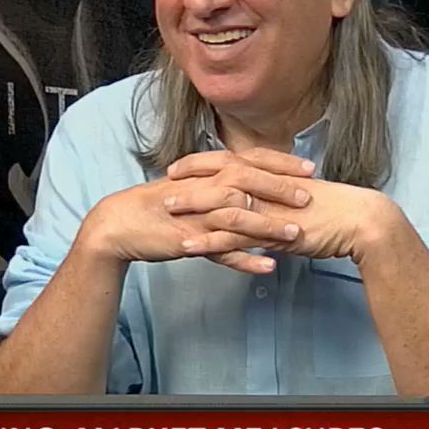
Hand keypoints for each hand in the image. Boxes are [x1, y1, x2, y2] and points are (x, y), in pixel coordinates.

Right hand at [74, 161, 309, 273]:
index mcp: (208, 172)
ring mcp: (196, 215)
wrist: (119, 223)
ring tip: (296, 234)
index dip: (281, 163)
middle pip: (247, 182)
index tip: (309, 168)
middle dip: (280, 188)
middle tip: (309, 196)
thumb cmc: (160, 204)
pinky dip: (244, 260)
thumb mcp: (194, 186)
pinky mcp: (188, 240)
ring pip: (237, 217)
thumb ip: (222, 182)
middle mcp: (204, 188)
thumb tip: (253, 178)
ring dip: (268, 226)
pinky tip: (267, 267)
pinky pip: (220, 251)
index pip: (251, 160)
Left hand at [166, 150, 402, 266]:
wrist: (363, 222)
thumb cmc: (341, 212)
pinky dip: (208, 241)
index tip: (185, 163)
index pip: (235, 161)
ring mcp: (269, 209)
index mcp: (276, 175)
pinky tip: (188, 246)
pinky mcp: (272, 233)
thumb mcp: (306, 200)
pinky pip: (234, 237)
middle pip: (221, 176)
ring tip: (165, 210)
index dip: (207, 161)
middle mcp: (269, 187)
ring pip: (222, 204)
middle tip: (166, 180)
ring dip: (192, 207)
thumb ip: (283, 200)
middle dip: (191, 178)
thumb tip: (269, 203)